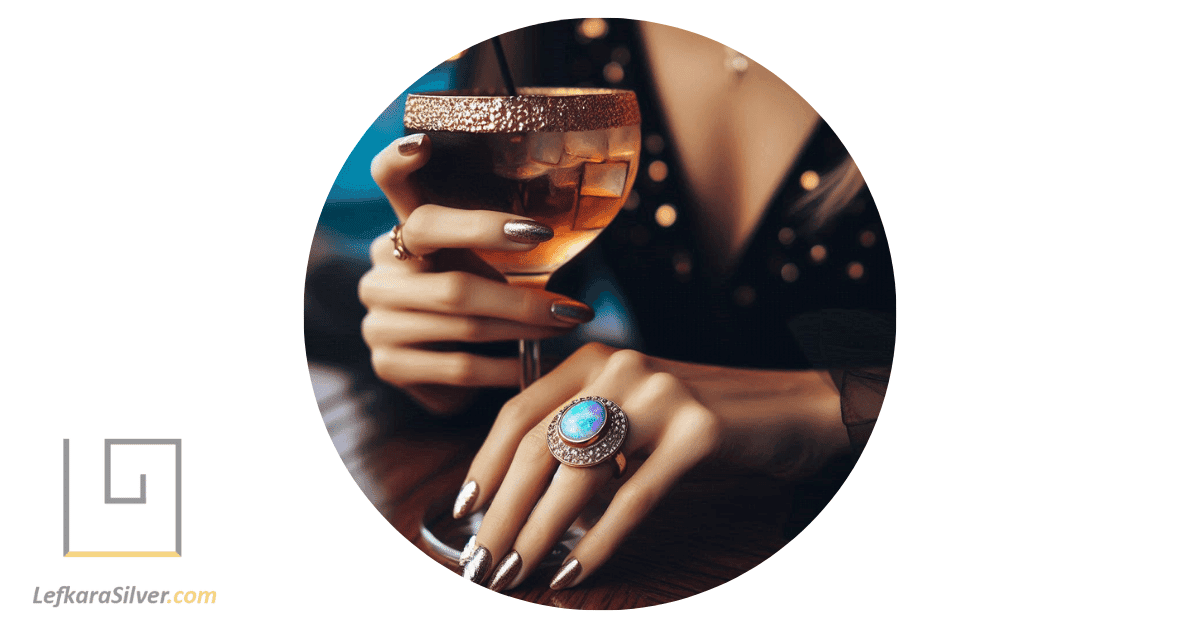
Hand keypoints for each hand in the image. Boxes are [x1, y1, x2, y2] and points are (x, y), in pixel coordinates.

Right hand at [358, 134, 594, 413]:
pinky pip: (457, 364)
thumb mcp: (479, 266)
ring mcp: (379, 320)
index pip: (387, 184)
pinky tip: (532, 363)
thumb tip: (557, 224)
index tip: (424, 143)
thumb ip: (496, 245)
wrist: (442, 377)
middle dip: (506, 265)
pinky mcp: (390, 365)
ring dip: (524, 323)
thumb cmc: (473, 306)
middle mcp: (381, 271)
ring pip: (460, 318)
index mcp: (401, 233)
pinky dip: (503, 366)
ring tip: (568, 322)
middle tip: (560, 273)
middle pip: (443, 261)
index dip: (398, 162)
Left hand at [454, 342, 851, 590]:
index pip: (517, 412)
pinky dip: (598, 542)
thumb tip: (519, 497)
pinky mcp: (698, 432)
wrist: (793, 405)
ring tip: (516, 571)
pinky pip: (633, 498)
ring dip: (539, 533)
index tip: (464, 509)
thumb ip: (583, 432)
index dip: (483, 464)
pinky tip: (574, 570)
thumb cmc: (704, 417)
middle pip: (538, 446)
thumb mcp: (634, 409)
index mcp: (594, 359)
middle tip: (481, 560)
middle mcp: (621, 368)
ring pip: (578, 474)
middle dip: (502, 512)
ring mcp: (660, 396)